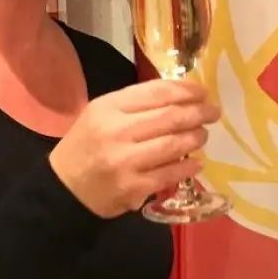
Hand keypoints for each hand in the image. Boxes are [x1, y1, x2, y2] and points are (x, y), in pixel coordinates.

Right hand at [49, 79, 220, 217]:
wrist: (64, 188)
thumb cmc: (87, 145)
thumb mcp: (102, 114)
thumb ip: (136, 104)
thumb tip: (181, 96)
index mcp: (108, 107)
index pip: (156, 92)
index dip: (186, 90)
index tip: (203, 92)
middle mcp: (116, 131)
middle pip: (169, 117)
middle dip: (198, 113)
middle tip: (214, 113)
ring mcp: (125, 161)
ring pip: (173, 145)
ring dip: (195, 138)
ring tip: (203, 135)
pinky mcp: (132, 187)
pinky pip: (169, 174)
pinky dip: (188, 167)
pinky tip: (197, 163)